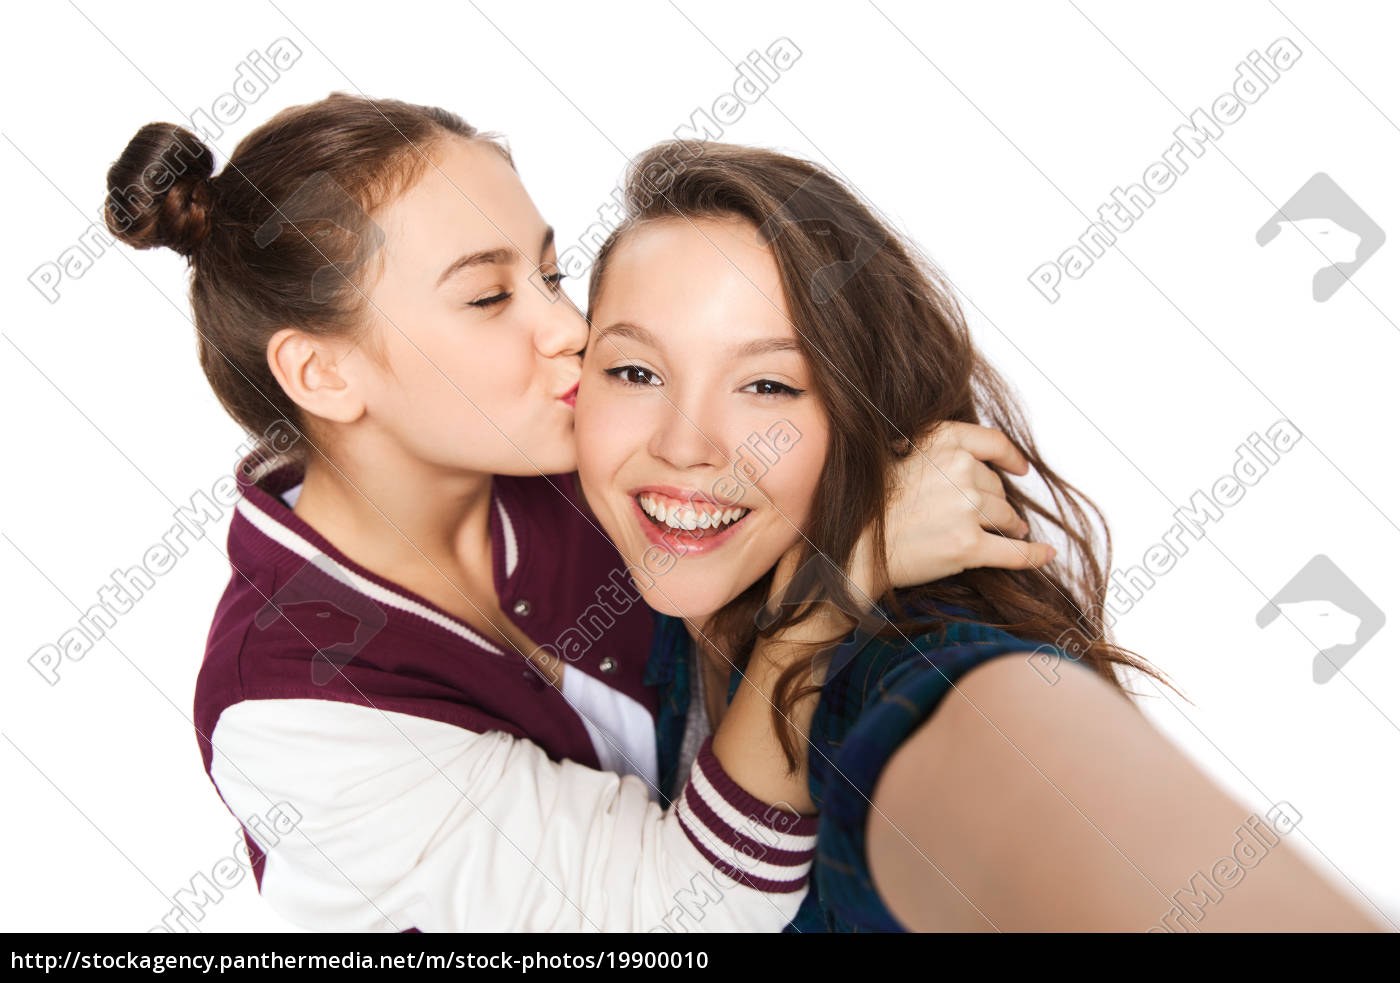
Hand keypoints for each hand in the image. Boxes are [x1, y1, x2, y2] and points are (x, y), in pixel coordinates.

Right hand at [859, 421, 1055, 596]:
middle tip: (990, 516)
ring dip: (1011, 526)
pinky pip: (1014, 552)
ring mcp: (966, 508)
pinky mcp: (968, 546)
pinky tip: (1045, 554)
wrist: (855, 547)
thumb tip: (969, 462)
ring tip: (1010, 533)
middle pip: (997, 487)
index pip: (993, 442)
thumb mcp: (898, 456)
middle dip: (996, 502)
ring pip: (1007, 517)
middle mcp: (958, 469)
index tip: (1020, 468)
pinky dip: (1033, 555)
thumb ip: (936, 451)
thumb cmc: (871, 506)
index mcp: (942, 442)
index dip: (1011, 457)